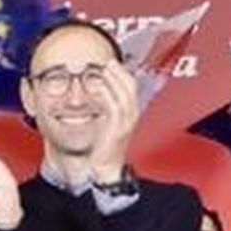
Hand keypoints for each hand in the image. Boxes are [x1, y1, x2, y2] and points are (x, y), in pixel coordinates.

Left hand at [88, 60, 140, 183]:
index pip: (131, 88)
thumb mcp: (107, 123)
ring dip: (114, 80)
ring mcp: (126, 123)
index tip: (112, 64)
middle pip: (131, 87)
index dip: (122, 74)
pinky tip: (100, 87)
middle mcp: (131, 116)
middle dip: (120, 72)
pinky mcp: (118, 129)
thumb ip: (106, 107)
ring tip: (105, 69)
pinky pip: (114, 107)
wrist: (106, 169)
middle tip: (109, 62)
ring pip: (124, 95)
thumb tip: (99, 91)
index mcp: (129, 114)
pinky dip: (108, 95)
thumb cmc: (105, 149)